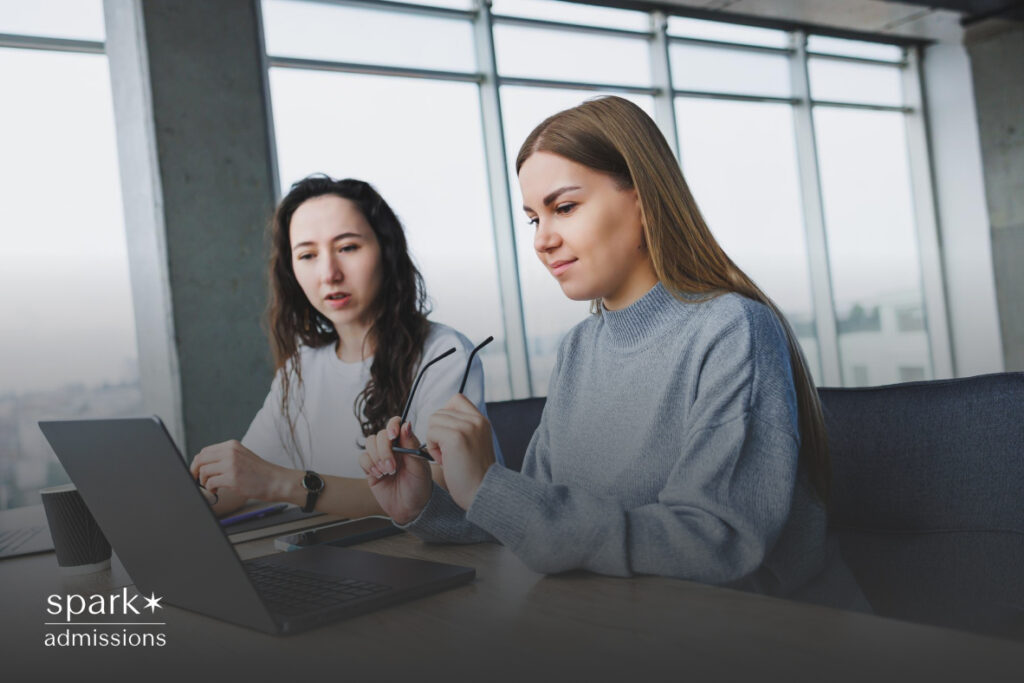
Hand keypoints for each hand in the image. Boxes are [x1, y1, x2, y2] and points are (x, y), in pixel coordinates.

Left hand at [190, 440, 288, 502]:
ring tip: (212, 486)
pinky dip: (210, 488)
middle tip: (196, 480)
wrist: (276, 481)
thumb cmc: (260, 472)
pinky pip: (210, 482)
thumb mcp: (242, 456)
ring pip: (203, 471)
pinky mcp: (232, 478)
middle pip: (200, 459)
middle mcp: (230, 452)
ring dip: (204, 481)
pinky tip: (217, 490)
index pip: (205, 451)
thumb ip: (225, 456)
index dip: (197, 463)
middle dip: (194, 471)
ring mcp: (231, 464)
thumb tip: (204, 464)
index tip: (196, 471)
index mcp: (232, 445)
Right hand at [360, 417, 433, 524]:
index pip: (396, 424)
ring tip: (387, 472)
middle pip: (380, 435)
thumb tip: (406, 424)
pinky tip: (379, 475)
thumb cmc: (420, 486)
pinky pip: (363, 458)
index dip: (392, 425)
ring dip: (377, 457)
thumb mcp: (419, 466)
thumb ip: (411, 444)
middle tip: (392, 467)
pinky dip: (369, 465)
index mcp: (406, 442)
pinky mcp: (371, 468)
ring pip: (369, 444)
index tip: (393, 436)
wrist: (411, 508)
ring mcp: (380, 457)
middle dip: (384, 450)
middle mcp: (392, 447)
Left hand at [424, 394, 495, 510]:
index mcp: (482, 421)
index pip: (456, 399)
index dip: (446, 415)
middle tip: (448, 452)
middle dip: (438, 432)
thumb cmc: (473, 474)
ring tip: (447, 457)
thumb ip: (462, 428)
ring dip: (434, 440)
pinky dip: (432, 448)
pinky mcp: (456, 437)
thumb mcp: (473, 443)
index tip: (448, 437)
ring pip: (433, 420)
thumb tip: (438, 418)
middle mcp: (477, 420)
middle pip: (440, 411)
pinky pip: (431, 432)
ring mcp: (467, 427)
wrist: (482, 494)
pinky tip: (444, 460)